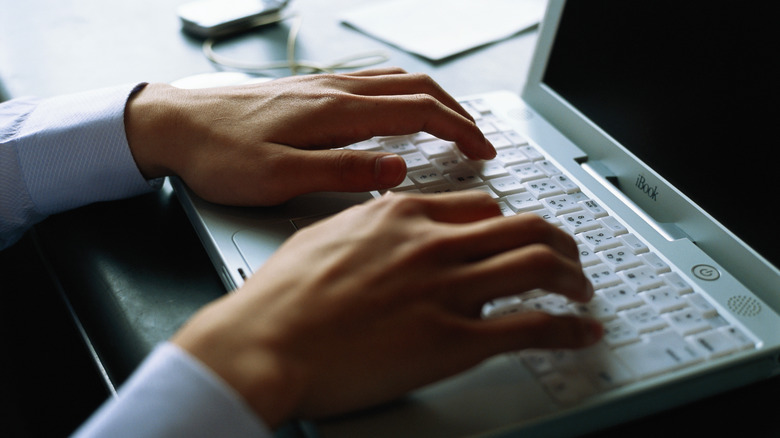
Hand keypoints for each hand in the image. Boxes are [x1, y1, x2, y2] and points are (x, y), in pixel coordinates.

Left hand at [124, 68, 495, 204]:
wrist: (173, 124)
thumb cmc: (218, 156)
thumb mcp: (277, 178)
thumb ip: (341, 173)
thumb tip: (398, 171)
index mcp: (335, 112)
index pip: (418, 112)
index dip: (459, 131)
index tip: (483, 152)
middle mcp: (335, 91)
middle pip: (417, 88)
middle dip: (458, 114)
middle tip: (480, 143)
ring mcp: (324, 86)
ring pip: (397, 81)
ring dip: (434, 101)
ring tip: (453, 128)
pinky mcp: (311, 91)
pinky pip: (373, 83)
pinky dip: (404, 95)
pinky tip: (401, 113)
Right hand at [171, 192, 601, 427]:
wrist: (264, 343)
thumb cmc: (281, 296)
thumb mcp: (324, 235)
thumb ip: (368, 227)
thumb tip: (385, 227)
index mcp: (402, 215)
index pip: (481, 207)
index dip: (507, 222)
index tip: (516, 234)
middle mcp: (433, 244)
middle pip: (523, 225)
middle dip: (558, 240)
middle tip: (569, 255)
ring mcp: (447, 290)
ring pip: (538, 265)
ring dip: (573, 276)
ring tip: (583, 289)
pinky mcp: (453, 341)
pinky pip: (531, 327)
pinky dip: (568, 328)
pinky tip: (582, 332)